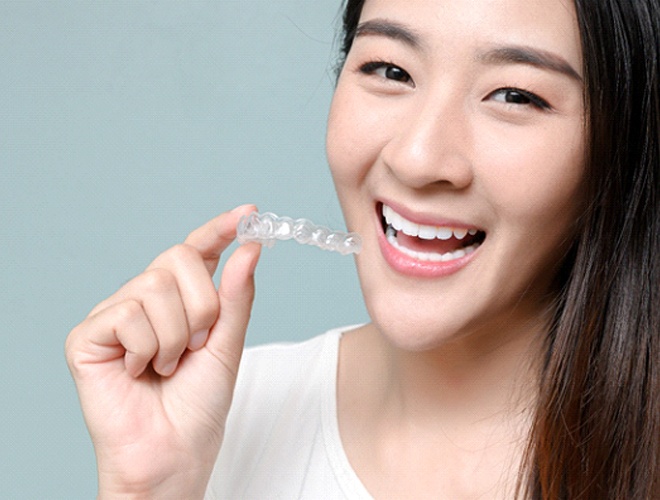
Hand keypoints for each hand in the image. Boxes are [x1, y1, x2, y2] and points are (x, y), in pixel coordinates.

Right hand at [65, 204, 261, 497]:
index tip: (249, 213)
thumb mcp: (228, 344)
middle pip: (178, 258)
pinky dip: (148, 348)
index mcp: (179, 299)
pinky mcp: (88, 335)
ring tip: (168, 366)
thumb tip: (248, 248)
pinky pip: (128, 314)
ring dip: (177, 335)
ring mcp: (115, 313)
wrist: (173, 451)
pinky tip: (140, 372)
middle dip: (203, 305)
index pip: (196, 249)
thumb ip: (235, 296)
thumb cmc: (199, 404)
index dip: (219, 229)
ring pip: (155, 285)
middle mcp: (144, 298)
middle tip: (199, 345)